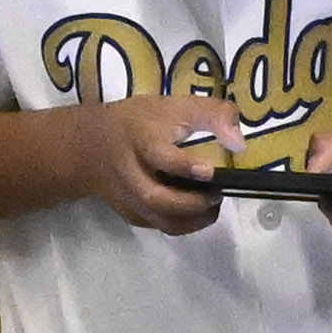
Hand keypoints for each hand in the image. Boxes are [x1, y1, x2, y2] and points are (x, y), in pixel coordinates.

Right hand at [70, 92, 235, 229]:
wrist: (91, 145)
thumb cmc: (138, 123)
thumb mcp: (173, 106)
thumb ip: (211, 115)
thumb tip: (240, 143)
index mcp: (141, 140)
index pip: (160, 156)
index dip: (185, 166)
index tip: (211, 170)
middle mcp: (130, 172)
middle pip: (156, 197)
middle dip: (192, 202)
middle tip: (217, 194)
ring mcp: (128, 197)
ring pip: (159, 219)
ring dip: (192, 219)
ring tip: (212, 206)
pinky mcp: (130, 212)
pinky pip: (158, 225)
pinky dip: (182, 224)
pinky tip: (196, 211)